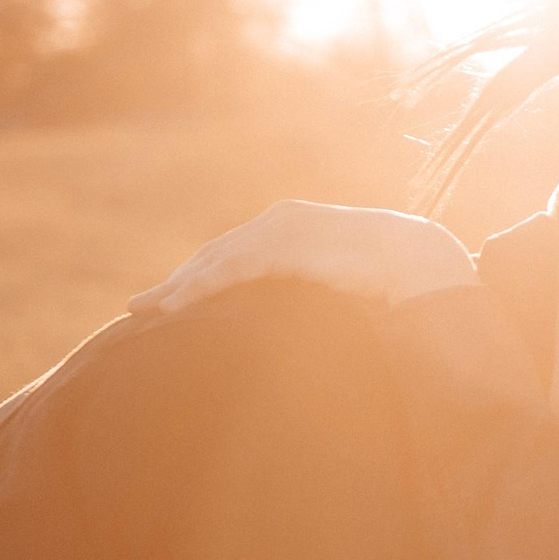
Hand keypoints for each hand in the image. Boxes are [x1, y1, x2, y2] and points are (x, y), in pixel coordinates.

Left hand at [128, 201, 477, 317]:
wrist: (420, 264)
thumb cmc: (387, 284)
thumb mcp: (337, 291)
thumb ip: (311, 302)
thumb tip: (301, 337)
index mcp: (291, 232)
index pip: (233, 257)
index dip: (198, 280)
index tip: (168, 305)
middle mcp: (281, 222)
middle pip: (215, 256)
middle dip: (177, 283)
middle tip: (138, 308)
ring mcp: (283, 227)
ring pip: (218, 259)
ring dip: (180, 287)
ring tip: (147, 311)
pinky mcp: (287, 240)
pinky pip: (234, 265)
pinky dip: (203, 286)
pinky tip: (178, 304)